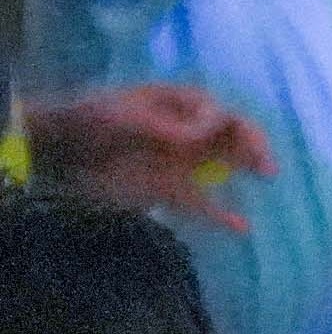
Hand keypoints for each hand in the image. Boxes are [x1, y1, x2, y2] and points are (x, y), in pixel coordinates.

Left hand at [27, 85, 277, 231]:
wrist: (60, 152)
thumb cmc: (96, 121)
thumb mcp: (131, 115)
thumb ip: (171, 126)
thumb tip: (205, 136)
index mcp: (184, 106)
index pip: (220, 114)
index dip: (223, 125)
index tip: (202, 137)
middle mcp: (192, 133)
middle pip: (235, 138)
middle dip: (254, 146)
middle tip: (265, 165)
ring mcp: (184, 163)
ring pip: (227, 168)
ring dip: (248, 171)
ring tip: (267, 177)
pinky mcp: (171, 191)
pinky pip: (204, 204)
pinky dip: (222, 216)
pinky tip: (242, 227)